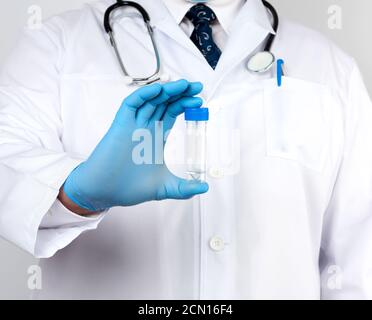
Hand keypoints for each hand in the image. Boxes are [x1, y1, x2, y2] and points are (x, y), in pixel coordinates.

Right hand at [63, 79, 208, 211]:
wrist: (105, 192)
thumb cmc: (130, 188)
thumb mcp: (165, 188)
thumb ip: (184, 188)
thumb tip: (205, 188)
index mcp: (156, 137)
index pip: (172, 113)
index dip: (185, 104)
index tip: (199, 101)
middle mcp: (145, 127)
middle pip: (164, 102)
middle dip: (180, 92)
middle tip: (196, 87)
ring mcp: (133, 125)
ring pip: (151, 100)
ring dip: (167, 90)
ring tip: (184, 85)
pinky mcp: (120, 125)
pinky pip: (131, 104)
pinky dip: (144, 95)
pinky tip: (158, 90)